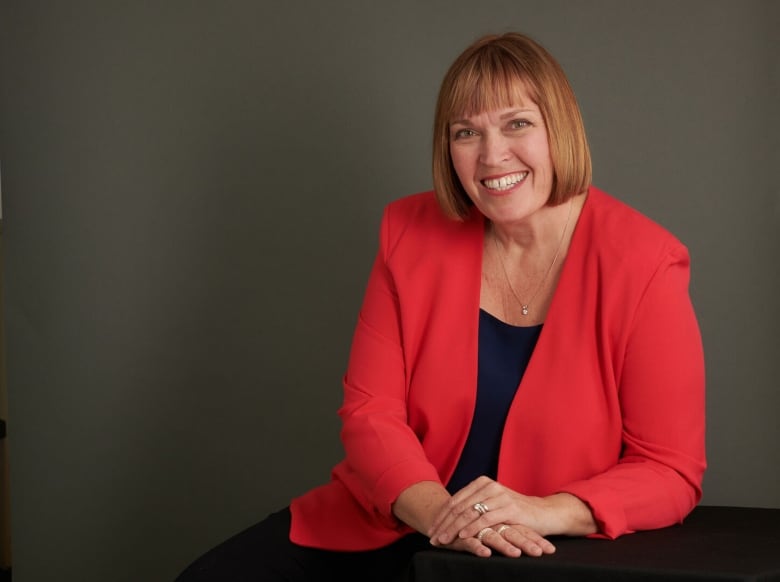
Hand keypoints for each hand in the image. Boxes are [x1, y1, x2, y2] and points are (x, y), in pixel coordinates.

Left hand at [428, 476, 569, 555]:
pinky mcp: (509, 508)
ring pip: (469, 513)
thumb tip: (448, 516)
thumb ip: (473, 505)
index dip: (441, 516)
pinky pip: (485, 518)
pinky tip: (463, 536)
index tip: (431, 529)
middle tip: (433, 537)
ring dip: (454, 528)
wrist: (542, 513)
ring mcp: (499, 495)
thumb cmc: (513, 512)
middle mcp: (489, 486)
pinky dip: (472, 528)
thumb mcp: (491, 504)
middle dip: (444, 524)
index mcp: (481, 483)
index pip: (455, 500)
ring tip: (444, 540)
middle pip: (459, 507)